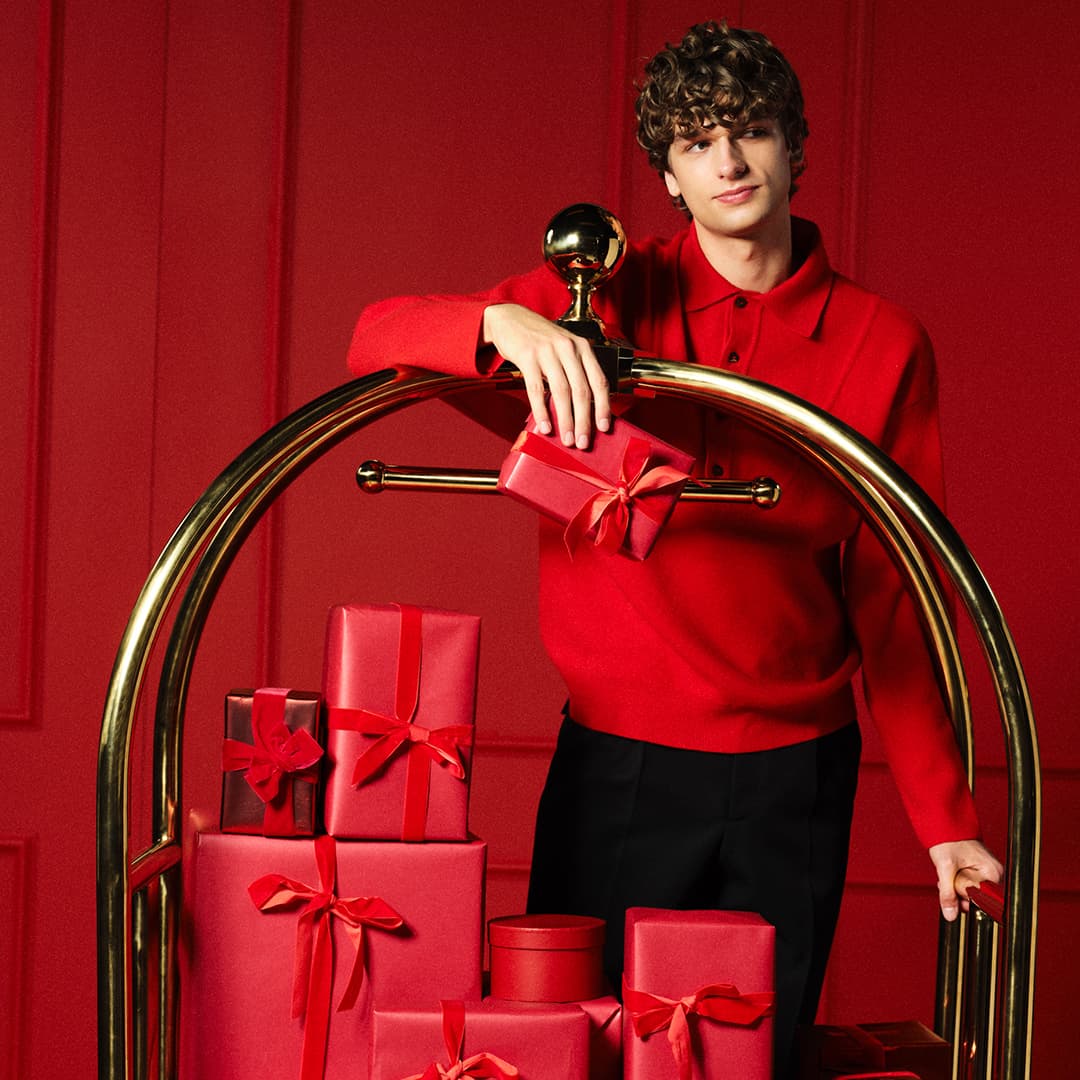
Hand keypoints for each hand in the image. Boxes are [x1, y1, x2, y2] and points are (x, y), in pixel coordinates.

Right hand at [482, 303, 610, 448]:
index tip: (603, 427)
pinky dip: (541, 410)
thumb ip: (575, 371)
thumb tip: (584, 408)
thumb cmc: (539, 338)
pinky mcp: (528, 356)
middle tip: (583, 442)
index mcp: (582, 347)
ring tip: (566, 439)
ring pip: (561, 392)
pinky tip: (544, 426)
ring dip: (565, 420)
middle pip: (582, 390)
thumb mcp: (564, 348)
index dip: (603, 407)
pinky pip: (536, 389)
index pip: (599, 381)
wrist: (510, 318)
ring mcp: (548, 351)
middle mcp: (568, 348)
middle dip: (584, 421)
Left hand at [928, 839, 1003, 921]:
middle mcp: (994, 874)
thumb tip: (950, 915)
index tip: (954, 890)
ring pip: (971, 893)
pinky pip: (969, 885)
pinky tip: (950, 874)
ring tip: (947, 874)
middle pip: (977, 899)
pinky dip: (957, 882)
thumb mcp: (945, 868)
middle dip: (958, 893)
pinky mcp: (979, 872)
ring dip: (956, 888)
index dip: (966, 900)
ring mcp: (987, 873)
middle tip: (947, 880)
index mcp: (992, 873)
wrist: (945, 826)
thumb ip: (948, 893)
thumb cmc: (948, 840)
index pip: (983, 902)